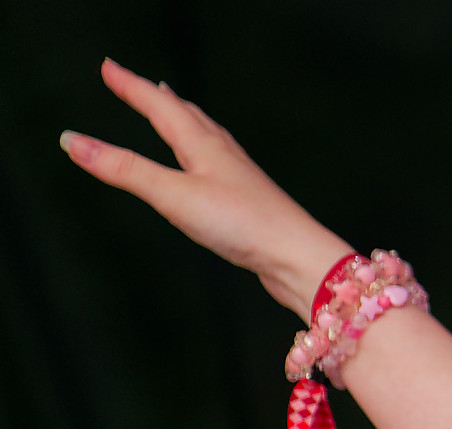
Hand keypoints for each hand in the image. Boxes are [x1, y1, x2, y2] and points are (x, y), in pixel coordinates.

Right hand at [60, 59, 350, 316]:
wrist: (299, 259)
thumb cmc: (243, 224)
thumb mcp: (173, 195)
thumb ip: (125, 170)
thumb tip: (74, 142)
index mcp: (203, 145)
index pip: (160, 106)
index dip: (132, 86)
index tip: (109, 67)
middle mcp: (224, 155)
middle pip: (188, 115)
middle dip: (158, 97)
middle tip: (141, 83)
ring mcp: (241, 178)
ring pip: (208, 138)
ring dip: (187, 120)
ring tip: (178, 111)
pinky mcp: (250, 203)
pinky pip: (221, 165)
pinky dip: (205, 152)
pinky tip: (212, 167)